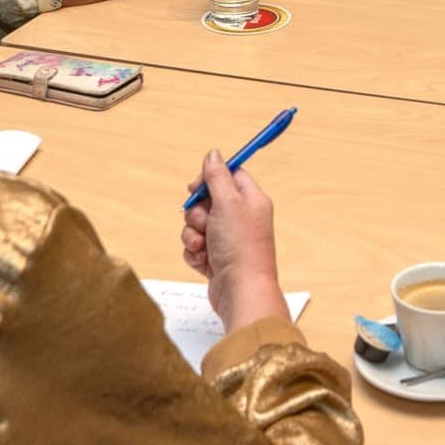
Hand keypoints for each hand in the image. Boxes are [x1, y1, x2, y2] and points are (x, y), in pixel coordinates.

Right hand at [179, 149, 291, 331]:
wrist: (240, 291)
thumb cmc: (240, 247)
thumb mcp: (228, 203)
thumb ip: (217, 177)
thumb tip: (213, 153)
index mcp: (251, 200)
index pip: (229, 175)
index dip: (209, 179)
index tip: (195, 188)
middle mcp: (241, 218)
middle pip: (208, 201)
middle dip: (197, 213)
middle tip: (205, 223)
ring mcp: (229, 239)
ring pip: (197, 225)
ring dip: (193, 235)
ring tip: (204, 247)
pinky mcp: (217, 258)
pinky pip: (195, 246)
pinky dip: (195, 253)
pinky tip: (204, 262)